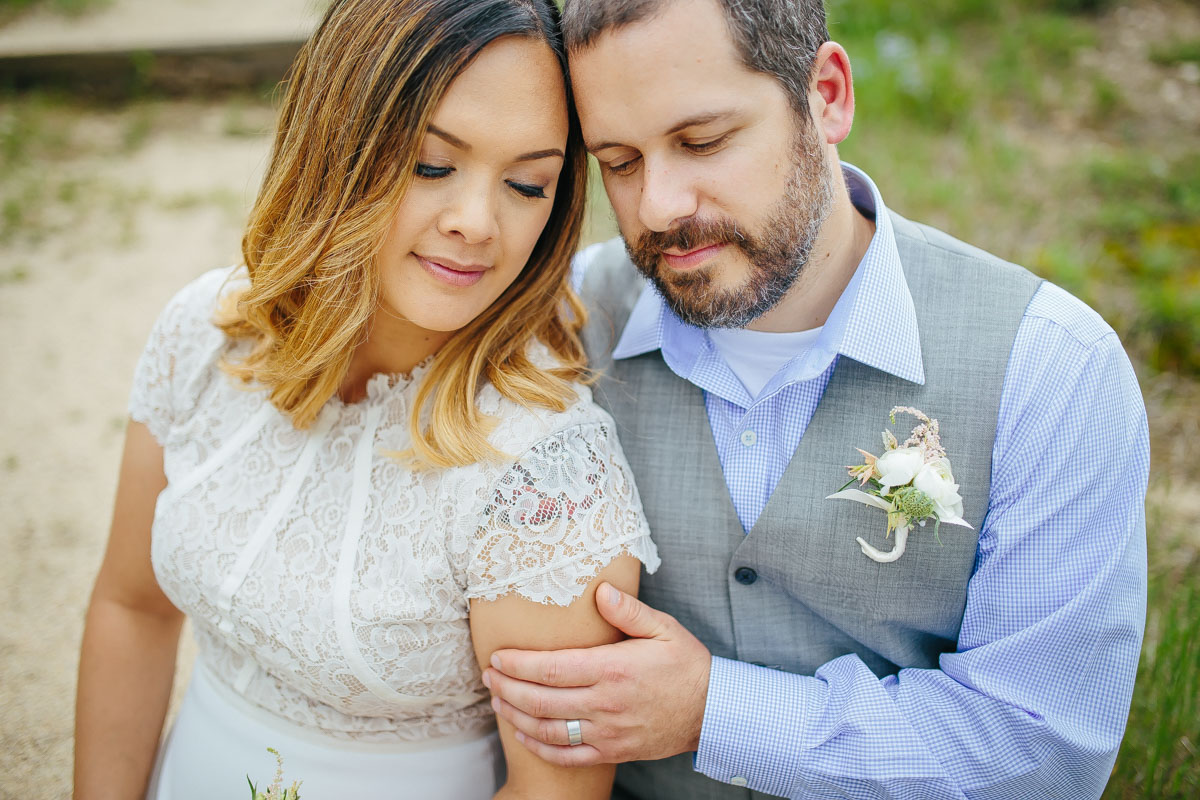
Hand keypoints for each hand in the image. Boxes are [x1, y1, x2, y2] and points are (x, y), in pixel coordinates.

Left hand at [482, 582, 711, 766]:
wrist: (713, 711)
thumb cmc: (687, 665)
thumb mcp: (664, 628)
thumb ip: (629, 610)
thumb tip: (599, 591)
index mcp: (612, 669)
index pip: (552, 668)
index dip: (519, 664)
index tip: (498, 657)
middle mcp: (605, 704)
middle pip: (541, 700)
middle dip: (508, 688)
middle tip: (489, 676)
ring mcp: (607, 732)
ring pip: (548, 729)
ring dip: (517, 716)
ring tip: (498, 700)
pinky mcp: (613, 751)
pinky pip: (568, 755)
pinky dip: (540, 748)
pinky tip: (524, 734)